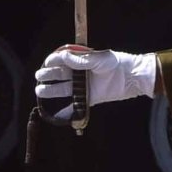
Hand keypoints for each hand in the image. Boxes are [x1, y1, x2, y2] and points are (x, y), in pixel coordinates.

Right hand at [35, 46, 157, 111]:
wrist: (132, 78)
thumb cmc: (116, 63)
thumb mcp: (99, 59)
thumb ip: (81, 60)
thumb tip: (62, 56)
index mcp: (82, 60)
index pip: (63, 59)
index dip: (53, 61)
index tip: (46, 63)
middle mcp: (80, 73)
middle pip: (60, 74)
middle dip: (48, 75)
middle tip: (39, 77)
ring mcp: (84, 86)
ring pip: (64, 89)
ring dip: (52, 91)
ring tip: (39, 91)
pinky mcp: (90, 98)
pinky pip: (75, 105)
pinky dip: (66, 111)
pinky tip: (56, 114)